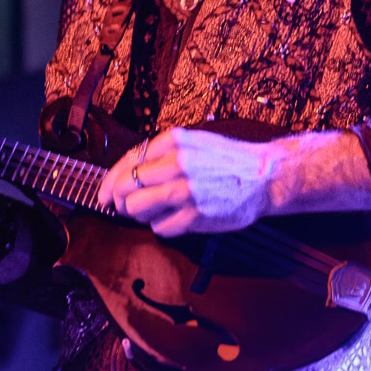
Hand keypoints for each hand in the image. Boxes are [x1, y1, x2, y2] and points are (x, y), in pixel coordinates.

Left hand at [100, 127, 275, 237]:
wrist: (266, 176)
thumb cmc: (228, 161)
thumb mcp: (193, 143)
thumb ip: (160, 154)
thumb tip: (124, 174)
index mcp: (174, 142)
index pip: (127, 162)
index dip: (109, 182)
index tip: (104, 195)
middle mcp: (177, 164)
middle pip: (125, 188)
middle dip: (121, 201)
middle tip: (127, 207)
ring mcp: (186, 191)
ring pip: (136, 209)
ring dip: (140, 215)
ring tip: (157, 211)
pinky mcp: (195, 215)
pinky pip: (160, 228)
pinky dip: (163, 226)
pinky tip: (178, 218)